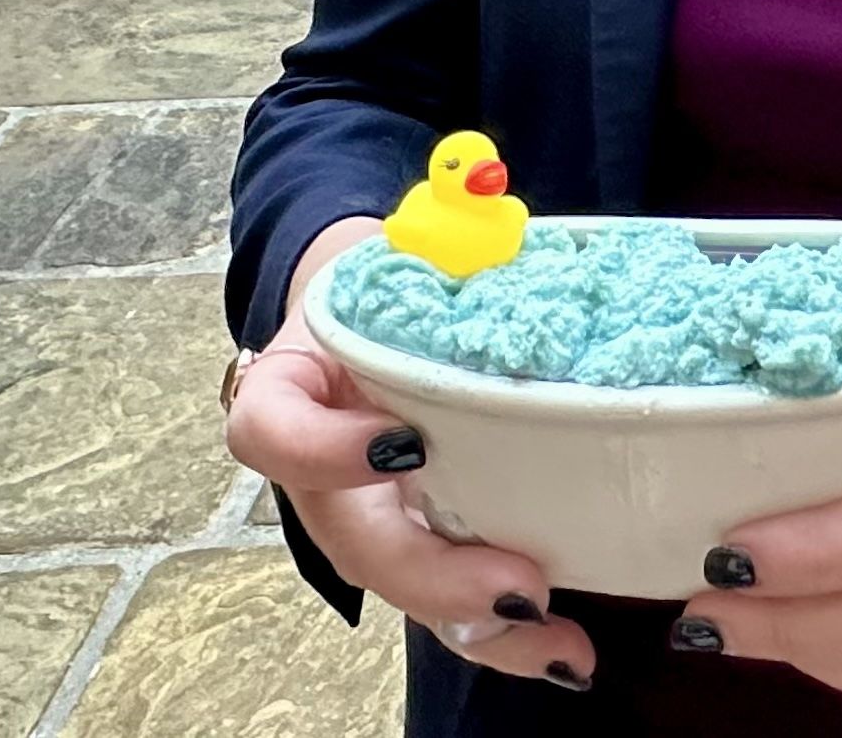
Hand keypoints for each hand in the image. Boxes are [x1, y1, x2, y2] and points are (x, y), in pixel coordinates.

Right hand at [221, 217, 598, 691]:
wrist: (385, 290)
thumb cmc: (396, 266)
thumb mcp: (401, 241)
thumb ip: (436, 227)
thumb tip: (488, 188)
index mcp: (296, 386)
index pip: (271, 431)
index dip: (324, 452)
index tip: (402, 444)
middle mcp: (321, 467)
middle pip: (352, 542)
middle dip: (432, 574)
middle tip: (516, 581)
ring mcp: (369, 513)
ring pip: (406, 589)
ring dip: (483, 625)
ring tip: (560, 643)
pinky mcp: (425, 537)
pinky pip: (454, 597)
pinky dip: (508, 632)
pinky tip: (570, 654)